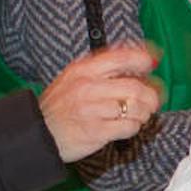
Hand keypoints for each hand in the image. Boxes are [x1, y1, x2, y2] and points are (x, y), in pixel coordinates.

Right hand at [39, 45, 160, 162]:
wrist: (37, 132)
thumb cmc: (59, 106)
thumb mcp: (73, 77)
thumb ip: (101, 68)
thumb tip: (136, 58)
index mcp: (83, 70)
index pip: (121, 58)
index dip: (142, 59)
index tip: (151, 63)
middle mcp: (88, 88)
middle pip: (135, 87)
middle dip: (151, 95)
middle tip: (152, 100)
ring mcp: (92, 111)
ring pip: (135, 108)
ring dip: (144, 113)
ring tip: (140, 115)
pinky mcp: (96, 132)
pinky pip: (128, 127)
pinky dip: (134, 127)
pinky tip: (128, 126)